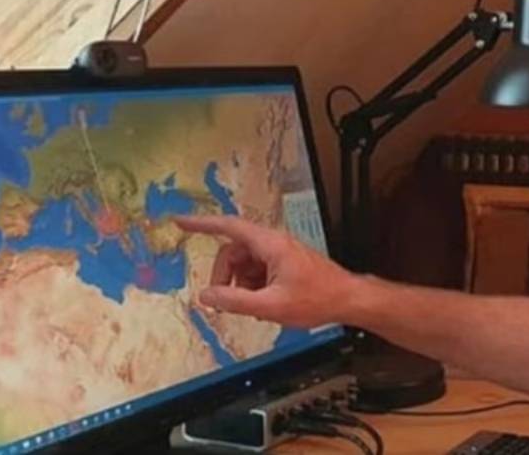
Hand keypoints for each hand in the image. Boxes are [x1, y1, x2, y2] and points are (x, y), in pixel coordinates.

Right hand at [174, 215, 358, 327]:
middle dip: (225, 276)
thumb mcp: (270, 305)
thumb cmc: (317, 299)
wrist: (348, 300)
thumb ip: (234, 301)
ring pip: (244, 264)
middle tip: (225, 301)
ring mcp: (280, 253)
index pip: (228, 226)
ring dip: (241, 284)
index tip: (180, 221)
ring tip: (254, 306)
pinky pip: (257, 271)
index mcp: (269, 245)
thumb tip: (206, 296)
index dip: (201, 223)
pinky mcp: (285, 264)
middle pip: (233, 251)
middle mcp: (273, 244)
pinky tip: (264, 304)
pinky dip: (253, 286)